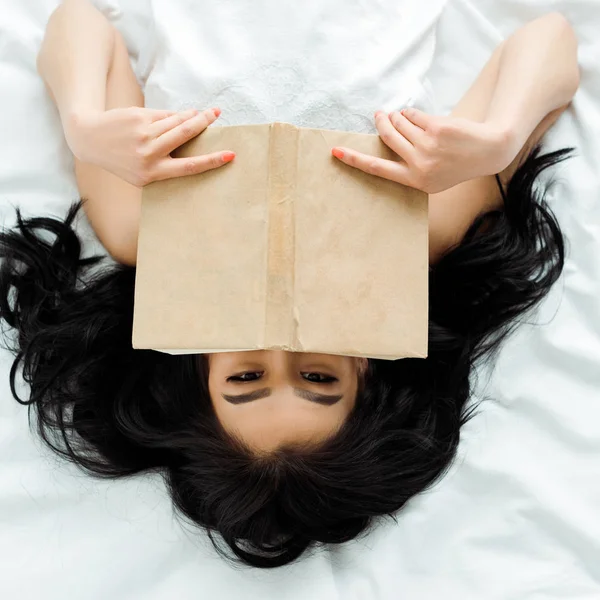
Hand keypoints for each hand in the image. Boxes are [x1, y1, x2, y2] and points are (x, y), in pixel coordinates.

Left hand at [64, 106, 234, 186]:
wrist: (90, 140)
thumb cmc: (122, 160)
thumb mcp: (142, 171)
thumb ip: (164, 162)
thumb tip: (191, 141)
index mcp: (152, 174)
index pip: (189, 167)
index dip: (211, 161)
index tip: (229, 156)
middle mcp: (149, 155)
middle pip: (185, 136)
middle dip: (204, 123)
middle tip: (218, 116)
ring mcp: (143, 135)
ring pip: (176, 122)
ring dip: (194, 116)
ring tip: (208, 113)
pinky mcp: (138, 118)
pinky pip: (164, 115)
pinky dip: (177, 114)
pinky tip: (186, 113)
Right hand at [331, 109, 514, 193]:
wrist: (488, 152)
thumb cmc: (456, 165)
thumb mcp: (431, 176)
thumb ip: (409, 164)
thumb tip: (387, 134)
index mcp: (414, 181)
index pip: (378, 169)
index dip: (355, 159)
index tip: (336, 152)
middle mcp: (418, 165)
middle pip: (387, 138)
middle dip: (381, 123)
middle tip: (379, 115)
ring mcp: (427, 146)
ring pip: (399, 123)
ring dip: (398, 116)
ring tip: (403, 116)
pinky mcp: (436, 128)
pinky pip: (413, 115)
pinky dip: (412, 113)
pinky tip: (419, 117)